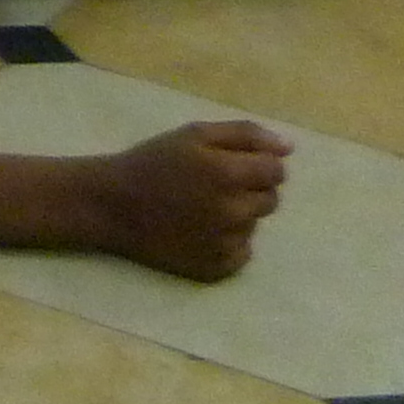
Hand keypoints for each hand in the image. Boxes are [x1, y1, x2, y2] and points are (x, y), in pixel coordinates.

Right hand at [90, 120, 290, 280]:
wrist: (114, 205)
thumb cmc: (154, 162)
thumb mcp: (194, 134)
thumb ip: (245, 135)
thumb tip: (289, 147)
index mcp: (228, 174)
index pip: (276, 171)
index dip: (258, 165)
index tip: (234, 165)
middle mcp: (233, 212)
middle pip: (271, 200)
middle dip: (251, 189)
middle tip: (215, 185)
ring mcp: (226, 244)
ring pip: (254, 224)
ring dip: (238, 214)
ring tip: (202, 207)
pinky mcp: (218, 268)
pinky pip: (242, 252)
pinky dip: (228, 241)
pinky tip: (200, 230)